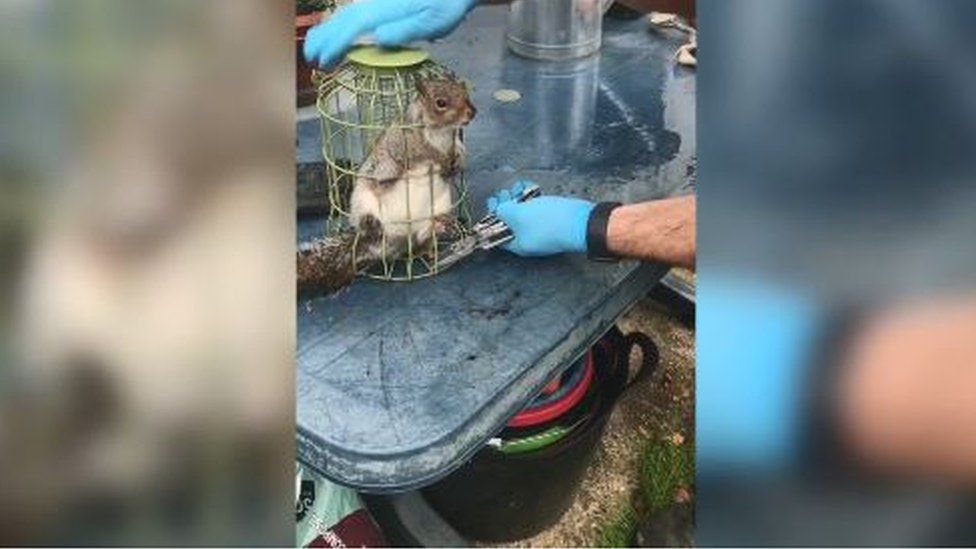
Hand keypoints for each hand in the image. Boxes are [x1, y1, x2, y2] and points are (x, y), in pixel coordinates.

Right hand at [304, 0, 477, 67]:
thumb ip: (405, 30)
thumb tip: (378, 38)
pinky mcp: (381, 4)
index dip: (336, 45)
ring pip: (346, 16)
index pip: (354, 28)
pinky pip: (355, 14)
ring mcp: (377, 2)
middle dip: (324, 39)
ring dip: (328, 32)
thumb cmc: (446, 5)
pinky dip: (341, 25)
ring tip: (314, 48)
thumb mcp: (431, 22)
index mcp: (386, 10)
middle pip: (343, 20)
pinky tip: (337, 34)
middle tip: (310, 58)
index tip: (324, 60)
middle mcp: (376, 3)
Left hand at [487, 181, 594, 255]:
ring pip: (526, 214)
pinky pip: (538, 210)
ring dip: (519, 199)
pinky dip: (532, 199)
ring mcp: (542, 231)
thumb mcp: (518, 215)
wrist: (581, 222)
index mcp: (518, 244)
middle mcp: (529, 240)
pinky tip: (530, 188)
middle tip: (503, 193)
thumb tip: (498, 210)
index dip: (492, 217)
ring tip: (517, 187)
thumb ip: (504, 212)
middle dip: (506, 206)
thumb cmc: (548, 222)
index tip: (492, 202)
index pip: (499, 234)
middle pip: (512, 223)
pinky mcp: (553, 221)